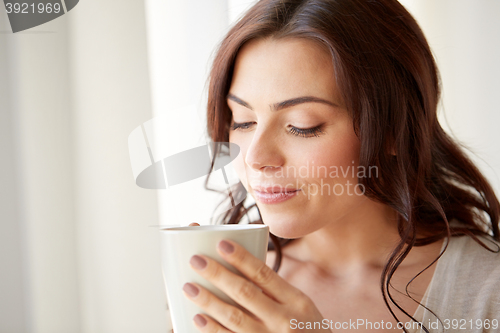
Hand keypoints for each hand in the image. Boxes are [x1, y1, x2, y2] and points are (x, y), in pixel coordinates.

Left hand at [181, 234, 330, 331]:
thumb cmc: (305, 328)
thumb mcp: (300, 306)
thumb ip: (275, 290)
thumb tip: (240, 264)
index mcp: (296, 301)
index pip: (265, 274)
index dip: (241, 258)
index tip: (221, 243)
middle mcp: (284, 320)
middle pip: (245, 292)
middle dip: (217, 274)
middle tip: (196, 260)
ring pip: (234, 318)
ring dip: (209, 301)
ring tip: (189, 287)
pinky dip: (213, 330)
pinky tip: (198, 319)